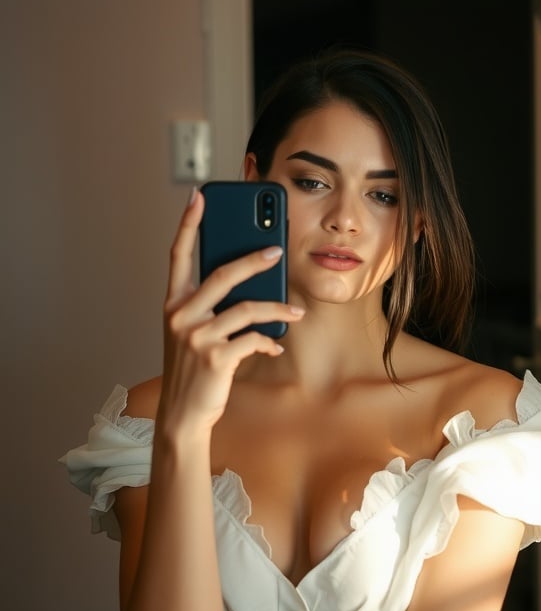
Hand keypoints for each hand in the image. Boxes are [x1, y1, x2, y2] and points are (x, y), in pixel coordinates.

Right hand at [158, 189, 303, 435]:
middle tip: (278, 250)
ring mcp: (196, 336)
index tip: (200, 196)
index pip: (178, 255)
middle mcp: (180, 315)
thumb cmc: (195, 368)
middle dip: (253, 259)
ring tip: (296, 314)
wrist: (184, 413)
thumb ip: (215, 306)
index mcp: (173, 303)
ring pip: (246, 308)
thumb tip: (256, 281)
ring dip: (277, 310)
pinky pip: (253, 339)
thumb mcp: (196, 333)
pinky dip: (269, 343)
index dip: (188, 224)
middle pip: (222, 274)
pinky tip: (275, 348)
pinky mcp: (215, 357)